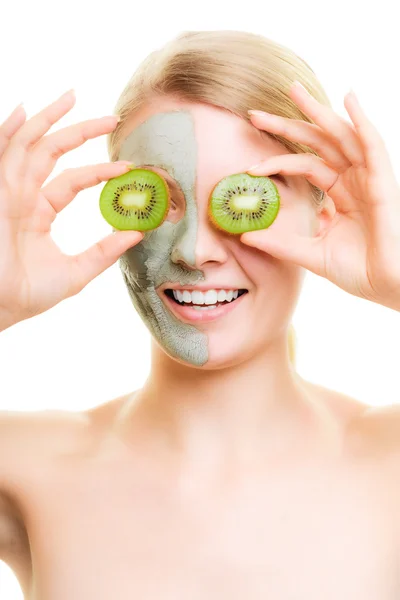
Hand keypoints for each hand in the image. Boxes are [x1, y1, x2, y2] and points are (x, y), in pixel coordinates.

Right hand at [0, 90, 142, 329]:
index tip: (128, 167)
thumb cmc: (28, 294)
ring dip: (49, 119)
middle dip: (79, 131)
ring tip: (73, 96)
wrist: (0, 306)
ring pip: (28, 144)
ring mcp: (7, 191)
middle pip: (51, 152)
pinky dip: (10, 131)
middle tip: (112, 118)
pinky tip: (24, 110)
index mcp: (38, 211)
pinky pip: (4, 154)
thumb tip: (138, 233)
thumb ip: (104, 252)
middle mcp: (22, 195)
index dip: (100, 172)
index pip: (72, 180)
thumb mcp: (76, 272)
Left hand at [242, 81, 399, 311]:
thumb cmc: (357, 271)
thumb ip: (281, 242)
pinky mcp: (382, 182)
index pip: (305, 164)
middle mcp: (352, 180)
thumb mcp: (311, 254)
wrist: (384, 286)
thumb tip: (245, 235)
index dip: (278, 160)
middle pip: (318, 143)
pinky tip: (349, 99)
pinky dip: (362, 121)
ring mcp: (368, 178)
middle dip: (288, 125)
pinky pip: (373, 146)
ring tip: (293, 91)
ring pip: (341, 136)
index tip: (250, 167)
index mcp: (338, 193)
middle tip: (256, 113)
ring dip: (318, 112)